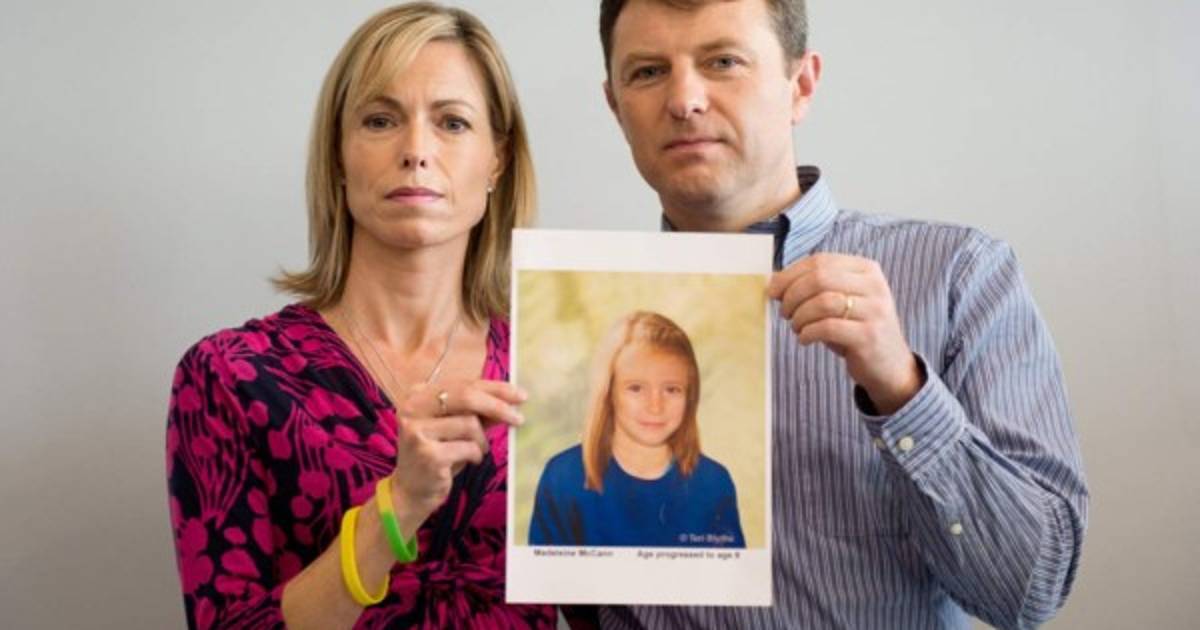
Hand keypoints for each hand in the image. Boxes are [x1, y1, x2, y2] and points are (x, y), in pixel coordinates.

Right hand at [389, 380, 526, 527]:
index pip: (464, 383)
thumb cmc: (438, 455)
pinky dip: (475, 455)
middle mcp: (413, 408)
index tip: (519, 394)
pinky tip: (466, 461)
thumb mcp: (456, 429)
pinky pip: (469, 448)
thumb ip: (478, 412)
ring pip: (470, 424)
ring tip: (474, 451)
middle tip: (519, 418)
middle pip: (467, 396)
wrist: (411, 491)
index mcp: (418, 395)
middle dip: (498, 406)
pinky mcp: (427, 454)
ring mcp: (417, 431)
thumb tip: (511, 400)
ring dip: (481, 441)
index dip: (495, 388)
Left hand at [767, 253, 923, 414]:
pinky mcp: (869, 336)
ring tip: (796, 327)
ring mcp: (874, 310)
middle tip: (784, 312)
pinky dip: (808, 333)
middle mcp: (874, 286)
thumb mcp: (841, 301)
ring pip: (822, 302)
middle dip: (792, 295)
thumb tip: (774, 281)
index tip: (773, 290)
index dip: (790, 275)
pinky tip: (805, 339)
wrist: (890, 366)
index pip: (820, 261)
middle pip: (819, 278)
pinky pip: (827, 328)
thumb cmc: (856, 329)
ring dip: (799, 316)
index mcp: (866, 269)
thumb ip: (816, 287)